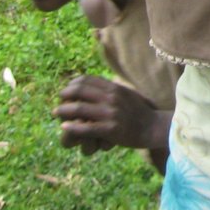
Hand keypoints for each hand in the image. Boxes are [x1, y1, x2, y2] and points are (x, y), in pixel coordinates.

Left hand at [52, 75, 168, 153]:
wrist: (153, 127)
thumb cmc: (138, 111)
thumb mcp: (125, 94)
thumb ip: (109, 89)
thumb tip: (91, 86)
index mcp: (114, 88)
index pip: (86, 80)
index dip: (72, 85)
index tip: (66, 92)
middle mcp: (111, 97)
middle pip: (79, 91)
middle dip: (64, 96)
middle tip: (59, 102)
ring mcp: (111, 113)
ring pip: (79, 109)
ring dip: (63, 111)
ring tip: (56, 113)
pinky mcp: (110, 129)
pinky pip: (85, 128)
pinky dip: (72, 127)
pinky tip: (64, 127)